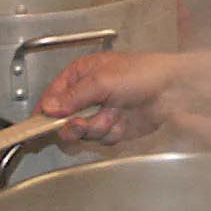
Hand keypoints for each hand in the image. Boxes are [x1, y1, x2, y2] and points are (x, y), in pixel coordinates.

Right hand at [39, 51, 176, 145]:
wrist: (172, 90)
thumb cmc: (144, 73)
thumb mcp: (102, 80)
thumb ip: (73, 96)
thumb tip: (50, 107)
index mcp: (81, 75)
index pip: (53, 95)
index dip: (46, 111)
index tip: (38, 124)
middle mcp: (88, 94)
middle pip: (64, 119)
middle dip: (73, 125)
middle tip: (80, 124)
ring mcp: (100, 112)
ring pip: (82, 132)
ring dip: (96, 127)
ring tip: (111, 116)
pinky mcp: (113, 127)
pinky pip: (101, 138)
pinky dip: (111, 133)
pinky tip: (122, 122)